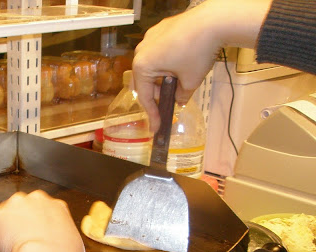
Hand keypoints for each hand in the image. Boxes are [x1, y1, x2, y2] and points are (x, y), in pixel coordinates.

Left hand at [0, 190, 85, 251]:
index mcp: (58, 207)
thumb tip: (57, 248)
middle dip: (21, 225)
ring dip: (6, 232)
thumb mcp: (74, 246)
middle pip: (24, 209)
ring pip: (7, 218)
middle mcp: (36, 199)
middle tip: (22, 245)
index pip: (45, 212)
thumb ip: (62, 239)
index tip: (36, 240)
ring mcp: (15, 205)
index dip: (38, 227)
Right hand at [132, 0, 271, 131]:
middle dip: (155, 92)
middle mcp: (141, 50)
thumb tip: (179, 99)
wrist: (214, 21)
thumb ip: (181, 95)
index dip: (152, 114)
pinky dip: (165, 60)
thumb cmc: (198, 52)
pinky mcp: (160, 28)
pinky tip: (180, 62)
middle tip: (168, 100)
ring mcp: (150, 37)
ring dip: (160, 75)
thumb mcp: (190, 82)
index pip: (145, 96)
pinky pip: (158, 50)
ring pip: (150, 64)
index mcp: (142, 66)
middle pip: (143, 79)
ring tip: (178, 79)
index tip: (156, 126)